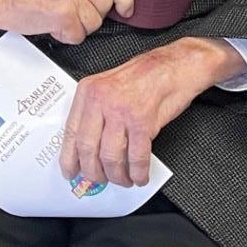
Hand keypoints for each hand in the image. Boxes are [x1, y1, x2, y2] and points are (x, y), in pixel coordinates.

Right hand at [0, 0, 134, 44]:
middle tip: (69, 11)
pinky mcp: (62, 12)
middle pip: (105, 4)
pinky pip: (78, 35)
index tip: (126, 9)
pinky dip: (66, 36)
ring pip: (94, 22)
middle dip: (91, 15)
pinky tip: (52, 25)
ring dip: (77, 27)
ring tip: (57, 17)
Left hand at [58, 38, 243, 187]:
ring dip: (118, 176)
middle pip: (88, 148)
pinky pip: (137, 158)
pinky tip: (140, 176)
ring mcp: (121, 111)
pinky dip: (138, 173)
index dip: (70, 158)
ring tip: (125, 179)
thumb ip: (95, 113)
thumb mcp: (109, 86)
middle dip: (94, 172)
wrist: (176, 65)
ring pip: (111, 157)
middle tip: (101, 181)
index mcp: (89, 91)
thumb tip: (87, 147)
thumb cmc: (146, 77)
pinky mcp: (143, 121)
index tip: (70, 172)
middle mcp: (101, 99)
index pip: (71, 132)